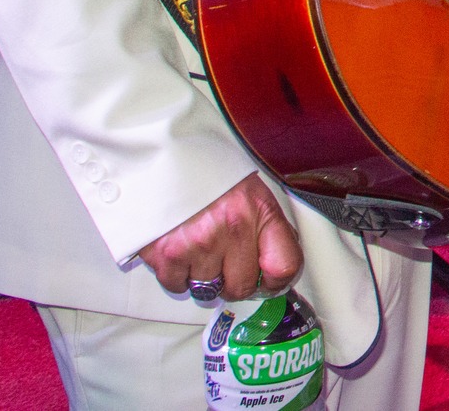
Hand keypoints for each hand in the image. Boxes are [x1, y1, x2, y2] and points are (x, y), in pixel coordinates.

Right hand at [136, 174, 301, 302]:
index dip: (275, 281)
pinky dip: (178, 275)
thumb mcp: (250, 191)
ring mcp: (198, 242)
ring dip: (204, 277)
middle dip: (233, 281)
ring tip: (199, 249)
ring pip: (208, 290)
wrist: (163, 158)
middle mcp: (232, 227)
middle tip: (224, 262)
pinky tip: (180, 250)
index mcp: (259, 209)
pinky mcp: (166, 253)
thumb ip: (267, 229)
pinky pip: (178, 285)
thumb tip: (275, 271)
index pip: (284, 265)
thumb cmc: (210, 175)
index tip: (267, 281)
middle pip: (242, 286)